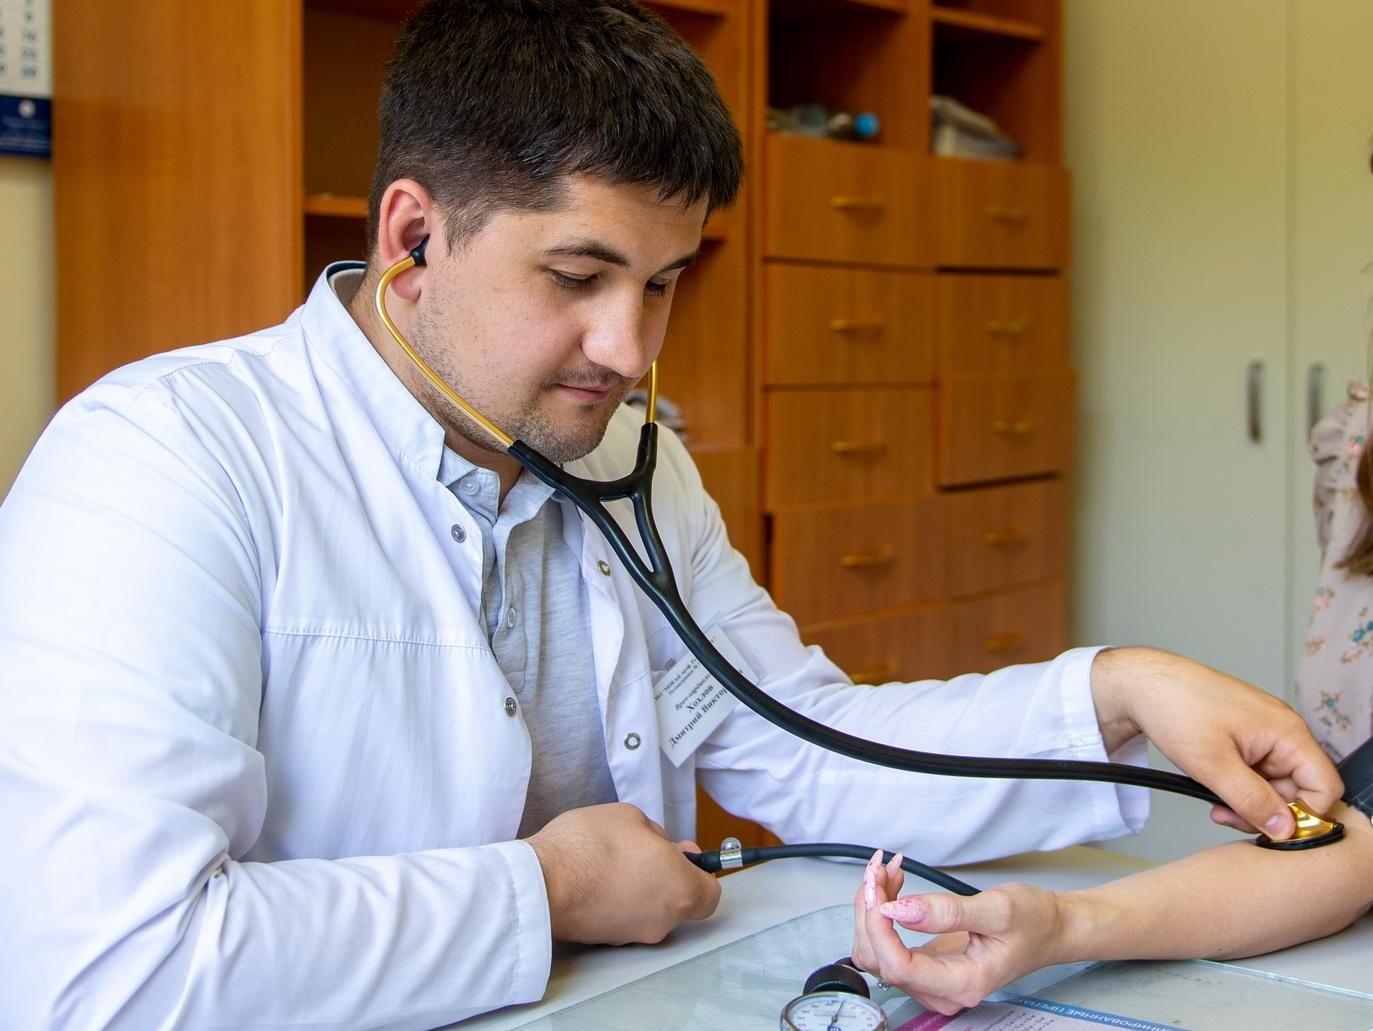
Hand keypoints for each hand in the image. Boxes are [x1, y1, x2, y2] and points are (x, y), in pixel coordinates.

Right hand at [526, 802, 720, 944]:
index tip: (683, 855)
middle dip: (665, 877)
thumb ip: (657, 835)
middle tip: (642, 851)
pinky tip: (594, 879)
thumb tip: (661, 846)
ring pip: (648, 910)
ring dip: (638, 889)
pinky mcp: (605, 941)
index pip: (710, 894)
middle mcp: (662, 920)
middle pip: (678, 902)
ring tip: (610, 862)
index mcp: (680, 889)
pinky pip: (621, 917)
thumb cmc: (591, 847)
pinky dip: (614, 901)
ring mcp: (632, 935)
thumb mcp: (632, 817)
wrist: (542, 883)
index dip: (699, 872)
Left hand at [851, 851, 1070, 1015]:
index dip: (878, 927)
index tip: (878, 888)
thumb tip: (899, 910)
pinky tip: (894, 885)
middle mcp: (942, 990)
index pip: (898, 966)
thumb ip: (947, 912)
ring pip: (877, 951)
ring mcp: (931, 980)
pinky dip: (883, 911)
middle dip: (871, 909)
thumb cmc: (1033, 921)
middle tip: (881, 868)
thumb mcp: (996, 909)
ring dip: (873, 907)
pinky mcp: (926, 965)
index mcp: (962, 983)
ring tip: (889, 872)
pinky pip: (888, 943)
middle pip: (879, 959)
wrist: (1050, 928)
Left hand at [1090, 647, 1342, 838]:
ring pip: (1273, 784)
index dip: (1305, 814)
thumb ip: (1253, 801)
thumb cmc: (1175, 708)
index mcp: (1287, 731)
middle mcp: (1282, 730)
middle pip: (1298, 789)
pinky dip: (1238, 786)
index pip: (1325, 786)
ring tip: (1215, 802)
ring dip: (1248, 801)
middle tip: (1227, 815)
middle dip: (1266, 810)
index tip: (1270, 827)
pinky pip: (1255, 772)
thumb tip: (1285, 829)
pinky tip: (1213, 786)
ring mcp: (1263, 733)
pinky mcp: (1245, 736)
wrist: (1142, 684)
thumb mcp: (1213, 765)